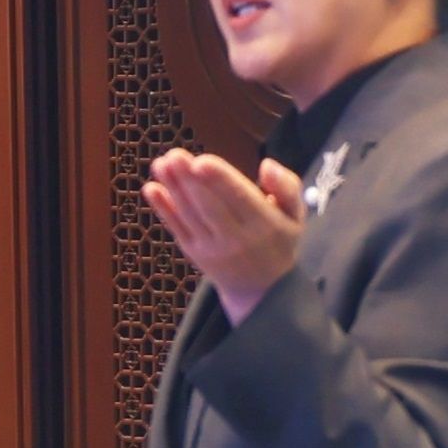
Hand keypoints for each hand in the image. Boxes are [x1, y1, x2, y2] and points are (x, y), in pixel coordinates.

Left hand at [144, 151, 309, 318]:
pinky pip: (177, 228)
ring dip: (173, 189)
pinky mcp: (194, 253)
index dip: (220, 180)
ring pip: (190, 215)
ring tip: (161, 164)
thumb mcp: (296, 216)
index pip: (240, 199)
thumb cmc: (278, 242)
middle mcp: (237, 239)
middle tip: (174, 156)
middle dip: (190, 181)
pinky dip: (163, 208)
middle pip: (210, 206)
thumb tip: (267, 165)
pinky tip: (151, 188)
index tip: (202, 161)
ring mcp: (212, 248)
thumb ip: (287, 187)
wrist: (261, 291)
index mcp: (264, 225)